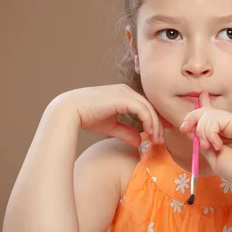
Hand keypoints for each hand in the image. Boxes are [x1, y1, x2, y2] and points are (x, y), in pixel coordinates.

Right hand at [49, 84, 168, 146]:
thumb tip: (139, 141)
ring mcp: (125, 92)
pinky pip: (143, 110)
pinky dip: (149, 122)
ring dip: (155, 125)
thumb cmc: (87, 117)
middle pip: (150, 106)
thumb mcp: (111, 126)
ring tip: (157, 140)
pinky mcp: (123, 98)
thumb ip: (126, 132)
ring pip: (149, 109)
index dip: (155, 119)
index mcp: (124, 94)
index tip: (160, 134)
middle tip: (162, 139)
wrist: (69, 111)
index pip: (146, 106)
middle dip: (159, 123)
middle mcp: (126, 91)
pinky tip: (149, 133)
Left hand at [179, 92, 231, 190]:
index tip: (184, 127)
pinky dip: (210, 133)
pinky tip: (218, 145)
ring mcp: (231, 122)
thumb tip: (192, 130)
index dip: (193, 116)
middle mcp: (226, 126)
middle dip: (190, 119)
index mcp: (221, 135)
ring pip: (206, 115)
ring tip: (211, 147)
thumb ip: (204, 143)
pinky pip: (213, 119)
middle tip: (186, 131)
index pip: (205, 118)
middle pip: (202, 113)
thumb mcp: (214, 158)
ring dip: (202, 132)